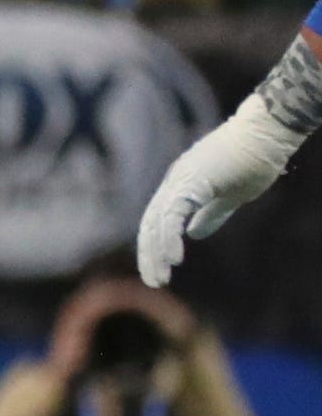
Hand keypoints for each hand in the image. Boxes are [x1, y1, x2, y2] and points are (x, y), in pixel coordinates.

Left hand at [138, 102, 297, 287]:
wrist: (267, 133)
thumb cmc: (254, 160)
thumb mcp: (229, 196)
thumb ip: (210, 214)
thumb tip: (194, 235)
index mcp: (180, 186)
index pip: (157, 221)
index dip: (155, 246)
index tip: (157, 269)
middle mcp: (174, 183)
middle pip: (150, 224)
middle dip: (149, 255)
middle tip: (154, 282)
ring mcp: (180, 181)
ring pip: (156, 223)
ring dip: (156, 253)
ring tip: (160, 279)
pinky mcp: (191, 182)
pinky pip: (172, 216)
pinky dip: (170, 239)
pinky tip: (174, 259)